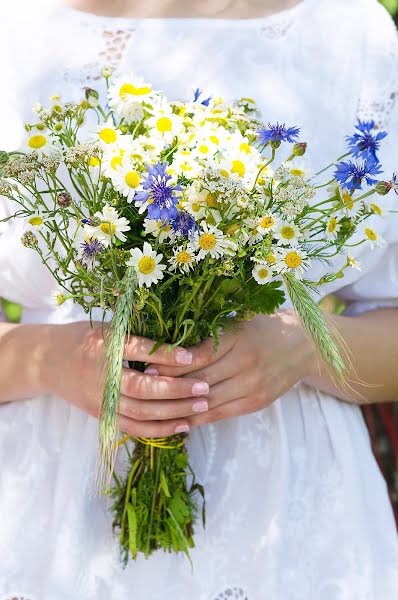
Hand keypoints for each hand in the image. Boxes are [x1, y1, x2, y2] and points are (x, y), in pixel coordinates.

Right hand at [43, 322, 209, 435]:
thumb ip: (136, 334)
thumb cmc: (84, 337)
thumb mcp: (106, 327)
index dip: (164, 354)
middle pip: (141, 388)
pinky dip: (159, 430)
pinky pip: (133, 428)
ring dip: (174, 411)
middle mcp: (100, 375)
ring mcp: (100, 399)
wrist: (46, 360)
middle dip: (176, 389)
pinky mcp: (102, 415)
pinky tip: (183, 425)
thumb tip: (180, 339)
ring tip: (201, 405)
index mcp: (102, 345)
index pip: (136, 350)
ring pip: (141, 412)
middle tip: (204, 387)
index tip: (190, 356)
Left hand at [146, 311, 316, 427]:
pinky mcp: (256, 402)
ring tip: (153, 409)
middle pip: (199, 381)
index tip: (146, 368)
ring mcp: (252, 385)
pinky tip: (179, 419)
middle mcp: (245, 362)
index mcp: (236, 337)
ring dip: (179, 407)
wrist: (302, 345)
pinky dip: (198, 418)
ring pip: (207, 402)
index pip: (196, 356)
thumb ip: (207, 337)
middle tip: (141, 391)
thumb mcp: (235, 324)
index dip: (169, 365)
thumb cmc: (261, 328)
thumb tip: (167, 351)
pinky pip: (221, 414)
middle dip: (168, 388)